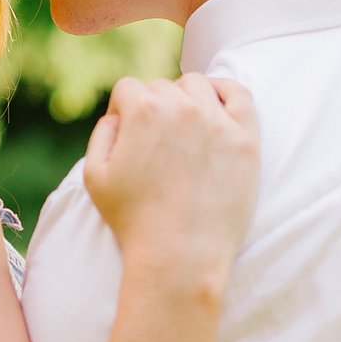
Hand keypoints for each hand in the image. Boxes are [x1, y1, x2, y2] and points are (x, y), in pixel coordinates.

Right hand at [85, 74, 259, 282]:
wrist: (180, 255)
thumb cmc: (133, 219)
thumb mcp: (94, 175)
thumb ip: (103, 133)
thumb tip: (118, 115)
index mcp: (143, 112)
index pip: (129, 89)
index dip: (124, 110)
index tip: (129, 133)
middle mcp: (182, 109)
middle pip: (163, 88)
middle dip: (154, 108)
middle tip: (157, 142)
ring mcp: (218, 122)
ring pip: (199, 86)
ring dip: (187, 98)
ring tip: (185, 126)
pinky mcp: (246, 140)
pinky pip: (241, 96)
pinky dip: (227, 92)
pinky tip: (217, 104)